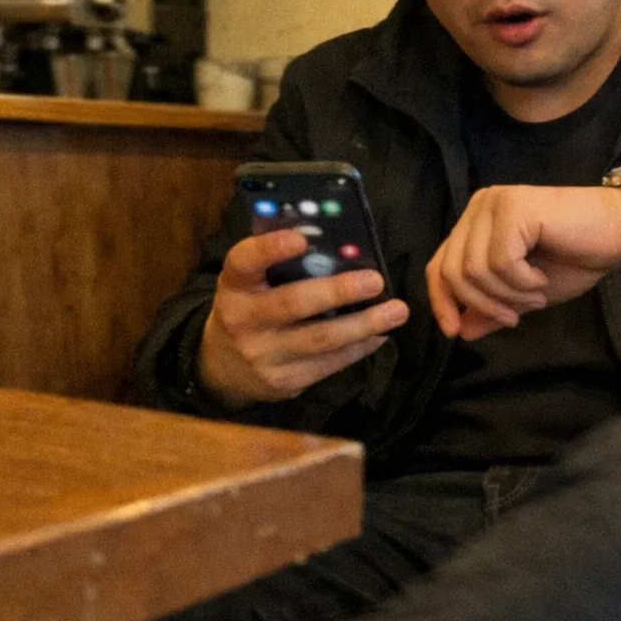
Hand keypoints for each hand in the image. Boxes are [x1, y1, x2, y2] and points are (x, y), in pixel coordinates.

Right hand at [198, 229, 409, 407]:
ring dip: (363, 324)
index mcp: (234, 286)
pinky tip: (381, 334)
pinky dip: (359, 348)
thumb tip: (337, 242)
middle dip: (338, 291)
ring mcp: (263, 355)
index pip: (244, 262)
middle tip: (375, 280)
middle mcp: (243, 321)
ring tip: (396, 311)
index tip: (300, 238)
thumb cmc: (250, 309)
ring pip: (319, 339)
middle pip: (292, 303)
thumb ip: (280, 265)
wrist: (224, 369)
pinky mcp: (284, 382)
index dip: (269, 249)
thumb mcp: (250, 284)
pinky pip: (328, 364)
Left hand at [426, 185, 620, 341]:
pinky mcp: (515, 207)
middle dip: (482, 304)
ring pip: (474, 269)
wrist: (619, 233)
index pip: (439, 265)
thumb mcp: (526, 293)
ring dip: (507, 294)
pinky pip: (500, 261)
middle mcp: (480, 207)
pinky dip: (521, 281)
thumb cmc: (576, 257)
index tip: (455, 332)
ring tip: (536, 294)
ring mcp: (495, 204)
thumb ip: (493, 307)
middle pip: (452, 270)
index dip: (442, 302)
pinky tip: (541, 278)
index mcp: (476, 223)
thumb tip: (462, 330)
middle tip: (514, 317)